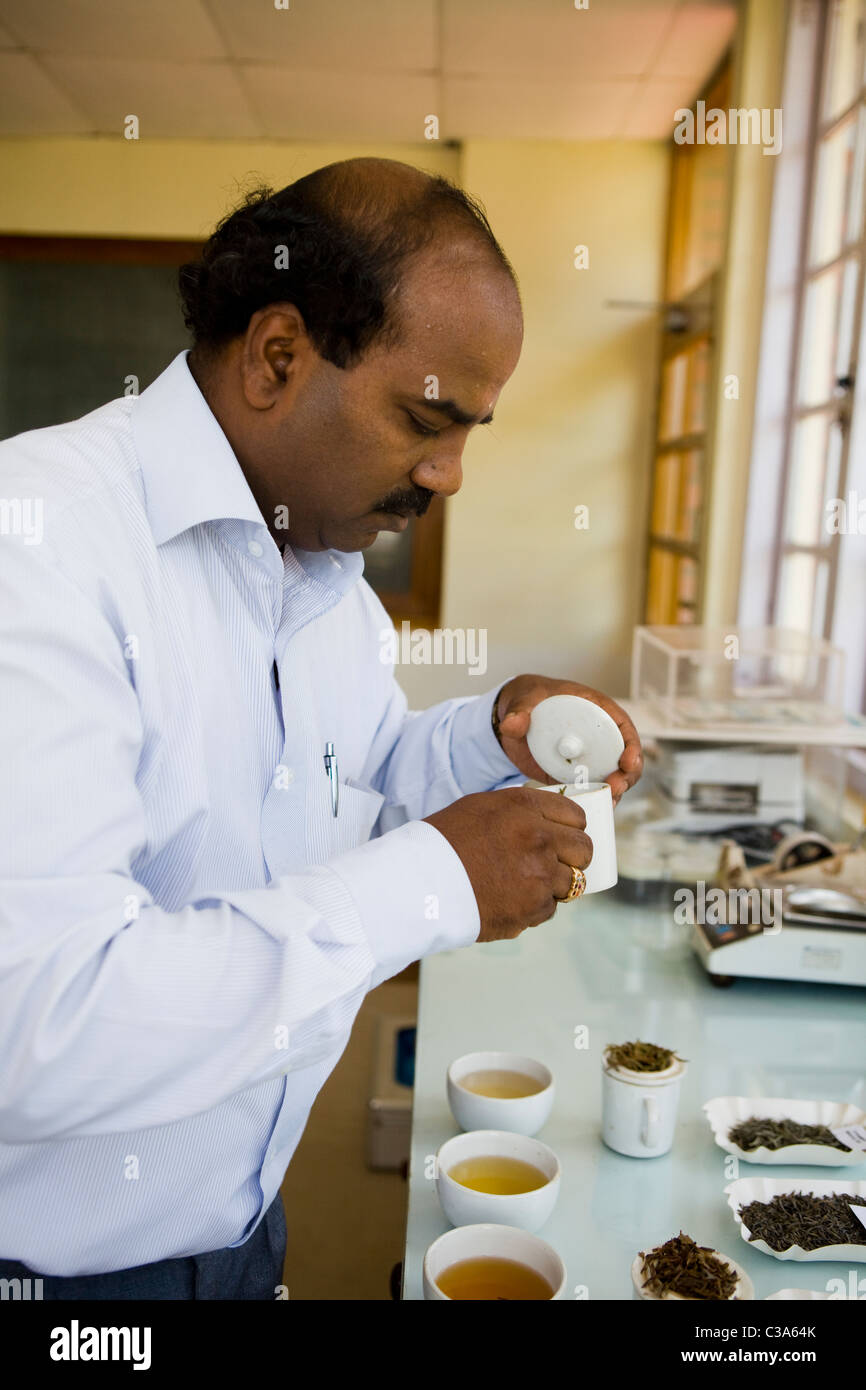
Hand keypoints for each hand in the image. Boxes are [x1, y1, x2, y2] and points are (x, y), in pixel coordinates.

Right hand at [425, 786, 593, 940]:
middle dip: (572, 858)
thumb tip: (550, 822)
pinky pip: (550, 909)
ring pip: (572, 883)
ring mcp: (539, 875)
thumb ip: (522, 812)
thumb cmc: (443, 843)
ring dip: (552, 885)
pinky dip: (533, 908)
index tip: (560, 838)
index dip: (570, 829)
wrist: (419, 883)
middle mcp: (539, 838)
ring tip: (523, 885)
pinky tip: (508, 900)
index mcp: (525, 807)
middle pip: (584, 850)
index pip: (576, 816)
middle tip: (550, 864)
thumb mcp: (482, 808)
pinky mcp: (533, 908)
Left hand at [494, 674, 642, 805]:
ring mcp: (590, 756)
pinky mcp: (577, 774)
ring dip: (615, 791)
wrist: (516, 719)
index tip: (627, 761)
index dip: (631, 745)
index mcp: (596, 709)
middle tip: (615, 788)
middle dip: (626, 775)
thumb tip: (511, 725)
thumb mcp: (524, 699)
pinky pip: (592, 788)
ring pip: (613, 776)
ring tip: (609, 802)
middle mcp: (599, 735)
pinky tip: (594, 808)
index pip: (623, 727)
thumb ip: (518, 712)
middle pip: (625, 757)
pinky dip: (595, 799)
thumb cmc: (529, 700)